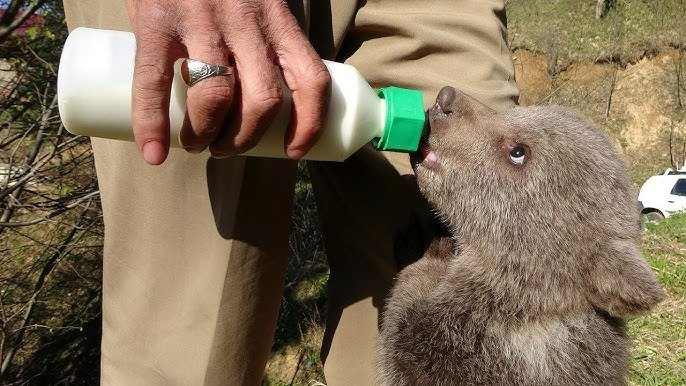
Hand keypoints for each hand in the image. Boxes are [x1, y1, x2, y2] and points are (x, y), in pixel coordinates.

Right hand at [125, 0, 330, 163]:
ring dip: (207, 136)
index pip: (310, 78)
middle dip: (245, 138)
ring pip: (218, 99)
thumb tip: (257, 98)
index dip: (309, 123)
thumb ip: (261, 37)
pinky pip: (155, 82)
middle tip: (226, 147)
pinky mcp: (157, 20)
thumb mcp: (254, 2)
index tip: (294, 150)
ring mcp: (202, 21)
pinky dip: (152, 124)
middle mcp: (246, 20)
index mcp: (277, 18)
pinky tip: (154, 151)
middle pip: (263, 100)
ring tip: (197, 144)